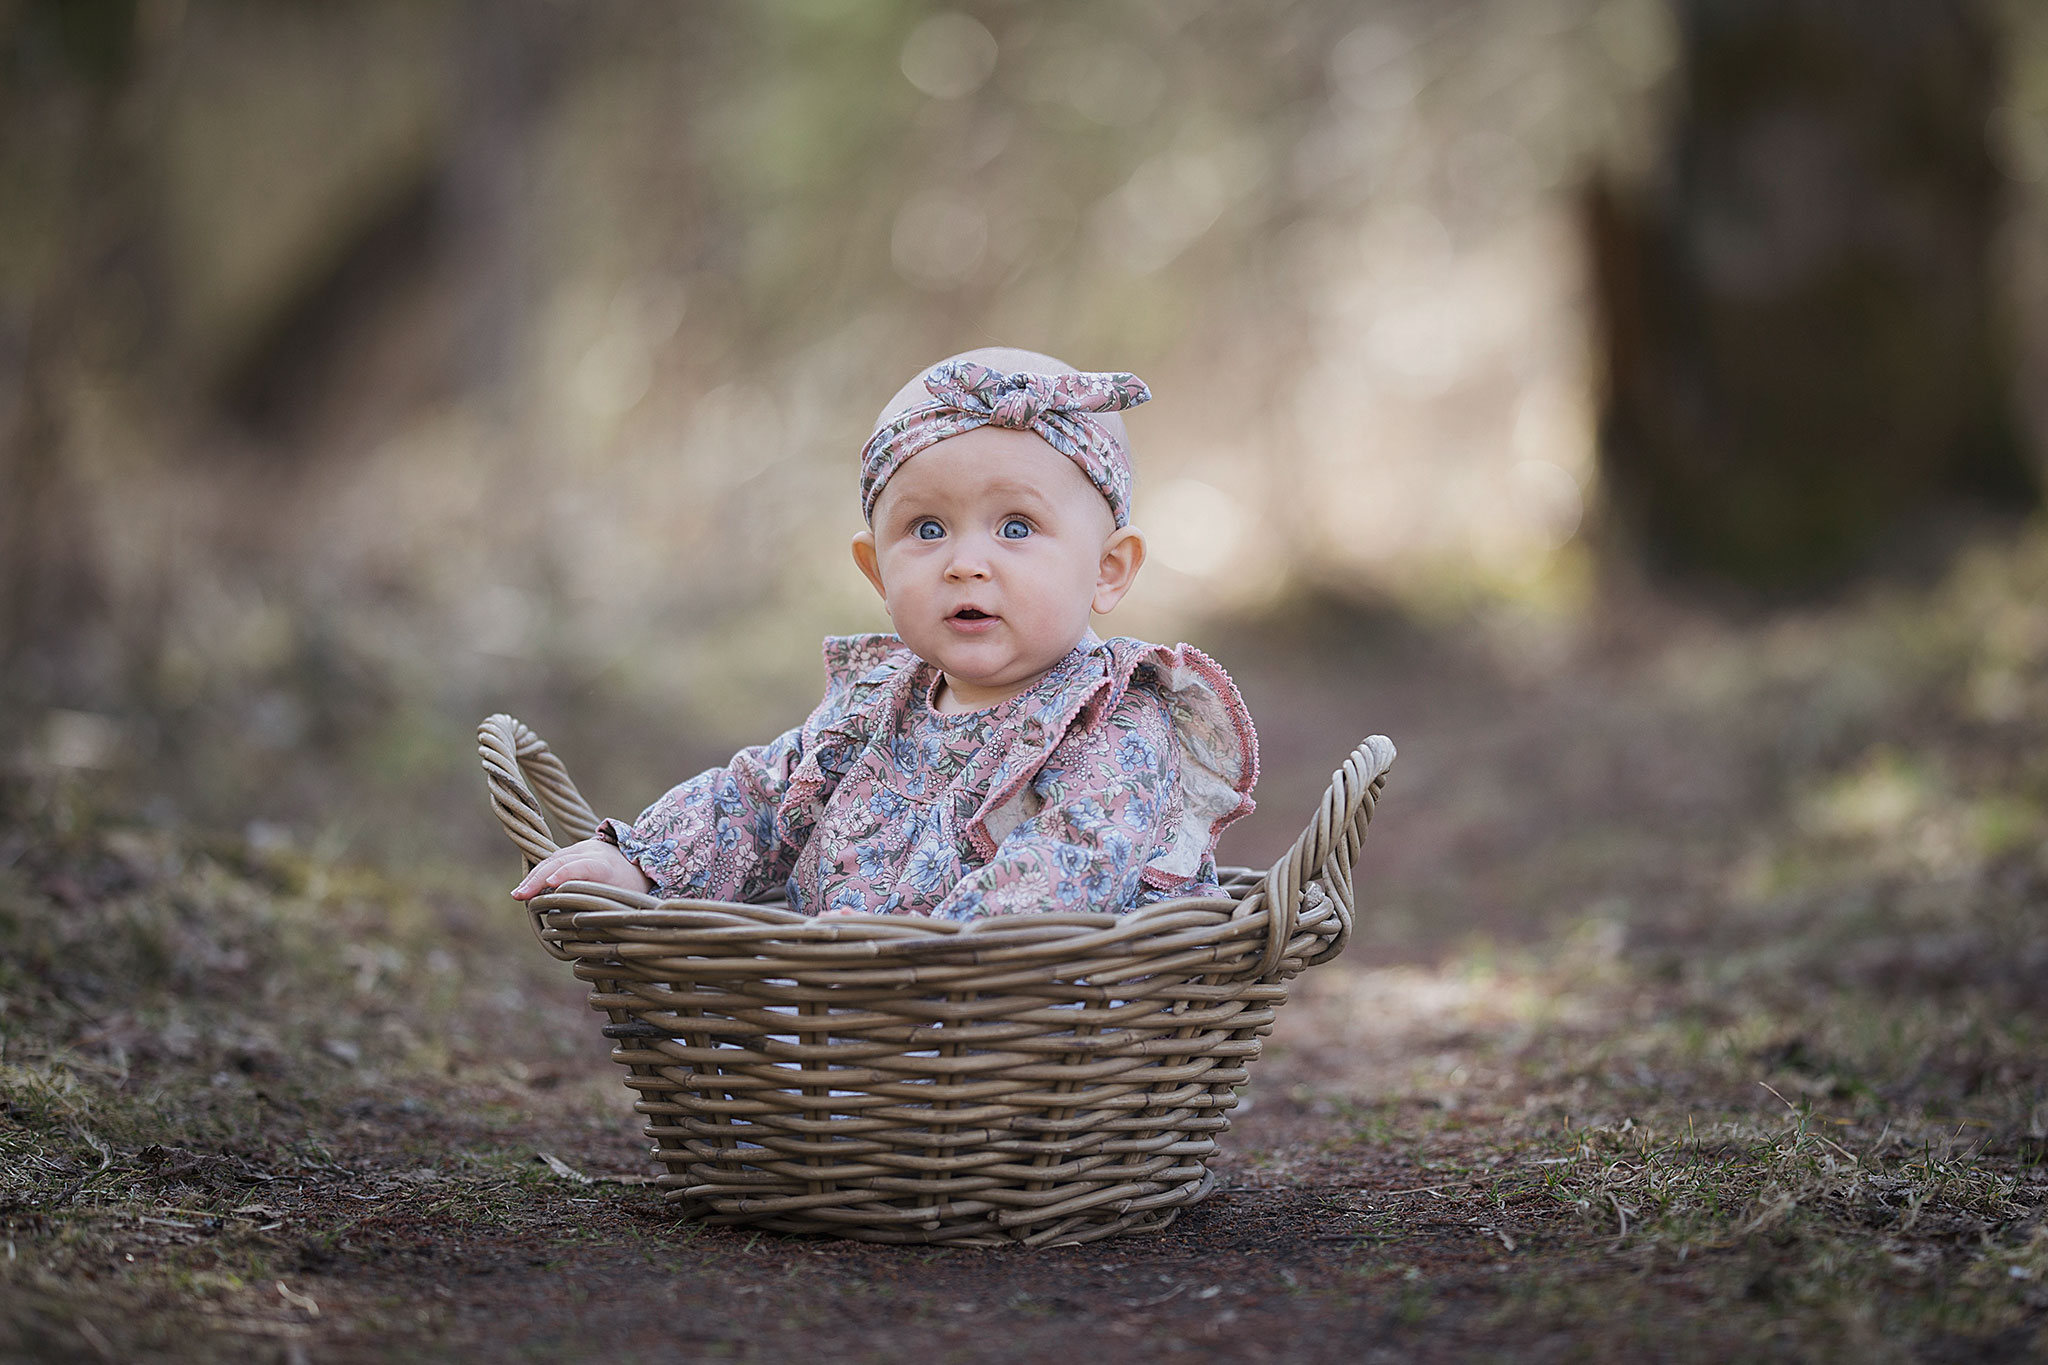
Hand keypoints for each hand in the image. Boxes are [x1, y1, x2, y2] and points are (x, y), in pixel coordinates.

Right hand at [511, 837, 654, 899]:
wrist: (638, 859)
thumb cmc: (631, 887)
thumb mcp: (625, 899)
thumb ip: (606, 912)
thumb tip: (592, 940)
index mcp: (606, 865)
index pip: (585, 866)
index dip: (568, 874)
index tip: (552, 884)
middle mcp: (591, 852)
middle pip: (561, 861)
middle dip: (540, 878)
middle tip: (521, 895)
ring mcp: (580, 849)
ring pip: (552, 860)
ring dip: (533, 877)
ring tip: (518, 895)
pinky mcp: (572, 851)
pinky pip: (551, 861)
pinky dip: (538, 874)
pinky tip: (525, 889)